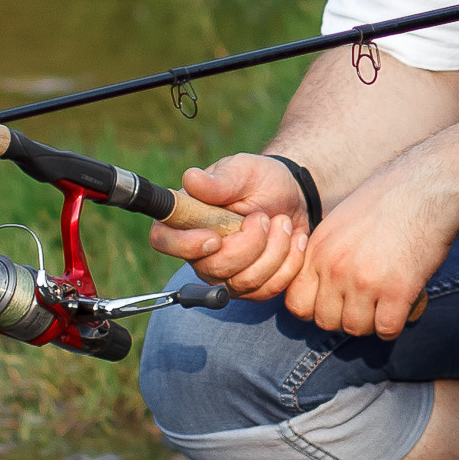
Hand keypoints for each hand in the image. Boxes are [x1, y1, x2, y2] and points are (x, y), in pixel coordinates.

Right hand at [147, 152, 313, 301]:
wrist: (291, 197)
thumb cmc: (260, 180)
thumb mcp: (244, 170)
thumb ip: (220, 180)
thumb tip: (191, 179)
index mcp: (186, 219)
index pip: (164, 241)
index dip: (185, 246)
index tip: (215, 237)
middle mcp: (199, 252)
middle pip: (213, 269)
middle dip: (249, 244)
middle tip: (263, 217)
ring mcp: (224, 274)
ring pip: (244, 282)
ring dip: (274, 249)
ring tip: (282, 222)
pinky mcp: (249, 288)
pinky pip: (268, 289)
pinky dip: (289, 262)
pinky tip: (294, 239)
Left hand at [282, 177, 456, 341]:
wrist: (426, 187)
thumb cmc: (388, 201)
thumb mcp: (341, 223)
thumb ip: (327, 255)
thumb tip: (324, 290)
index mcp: (318, 249)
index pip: (297, 303)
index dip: (316, 309)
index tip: (337, 303)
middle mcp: (334, 267)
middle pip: (325, 321)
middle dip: (345, 318)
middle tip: (366, 303)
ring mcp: (363, 280)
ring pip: (356, 328)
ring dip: (372, 322)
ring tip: (385, 304)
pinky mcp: (396, 290)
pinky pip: (386, 329)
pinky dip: (394, 324)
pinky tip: (402, 307)